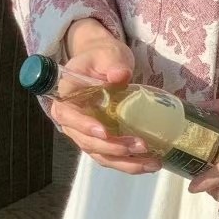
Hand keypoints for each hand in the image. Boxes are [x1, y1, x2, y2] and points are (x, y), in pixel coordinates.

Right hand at [50, 19, 162, 175]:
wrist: (104, 64)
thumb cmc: (102, 57)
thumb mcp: (107, 54)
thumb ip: (112, 64)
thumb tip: (120, 75)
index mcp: (66, 96)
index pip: (68, 116)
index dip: (84, 126)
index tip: (104, 132)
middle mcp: (72, 120)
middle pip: (86, 142)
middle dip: (113, 147)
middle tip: (140, 145)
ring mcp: (86, 133)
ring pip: (101, 155)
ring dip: (125, 162)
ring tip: (151, 163)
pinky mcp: (101, 140)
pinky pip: (112, 157)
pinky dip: (130, 163)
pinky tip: (149, 164)